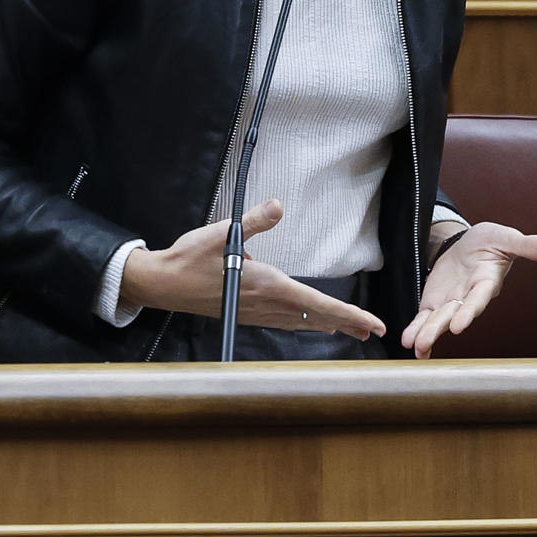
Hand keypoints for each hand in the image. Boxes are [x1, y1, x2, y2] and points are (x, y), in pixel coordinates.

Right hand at [118, 198, 386, 340]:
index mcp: (267, 287)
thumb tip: (278, 205)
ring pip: (301, 322)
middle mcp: (266, 305)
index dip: (349, 315)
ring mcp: (255, 313)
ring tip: (351, 329)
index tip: (372, 324)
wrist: (163, 284)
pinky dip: (305, 322)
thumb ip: (255, 221)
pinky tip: (310, 322)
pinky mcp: (246, 313)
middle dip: (346, 324)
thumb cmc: (190, 258)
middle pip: (315, 318)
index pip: (317, 304)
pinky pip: (285, 322)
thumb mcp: (224, 233)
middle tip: (373, 331)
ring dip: (327, 324)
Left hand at [400, 221, 536, 358]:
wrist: (471, 243)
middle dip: (440, 327)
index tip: (460, 325)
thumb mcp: (507, 238)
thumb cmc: (492, 241)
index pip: (478, 298)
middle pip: (454, 314)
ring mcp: (452, 301)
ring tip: (415, 348)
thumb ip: (529, 245)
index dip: (469, 311)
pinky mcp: (437, 301)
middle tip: (426, 342)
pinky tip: (408, 342)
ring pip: (438, 320)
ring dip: (427, 334)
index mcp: (486, 282)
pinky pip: (425, 317)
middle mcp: (469, 296)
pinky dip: (417, 329)